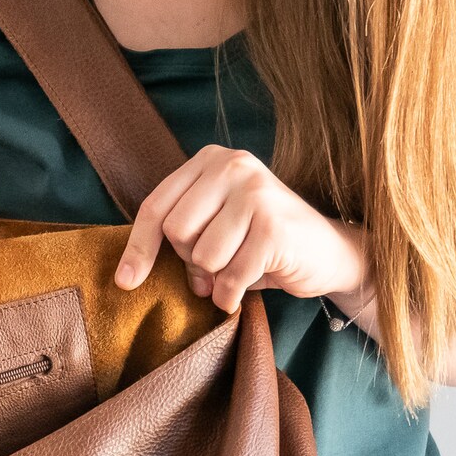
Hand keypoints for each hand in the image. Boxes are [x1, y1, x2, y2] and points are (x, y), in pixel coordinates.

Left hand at [113, 145, 371, 314]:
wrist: (329, 252)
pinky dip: (233, 295)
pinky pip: (230, 278)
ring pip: (203, 257)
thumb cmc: (261, 242)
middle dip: (192, 261)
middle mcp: (235, 166)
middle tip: (221, 261)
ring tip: (241, 267)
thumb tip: (129, 275)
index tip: (126, 283)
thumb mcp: (215, 228)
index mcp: (212, 160)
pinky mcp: (274, 227)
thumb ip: (179, 236)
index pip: (156, 207)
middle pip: (177, 232)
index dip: (138, 248)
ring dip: (217, 278)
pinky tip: (251, 285)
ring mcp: (257, 194)